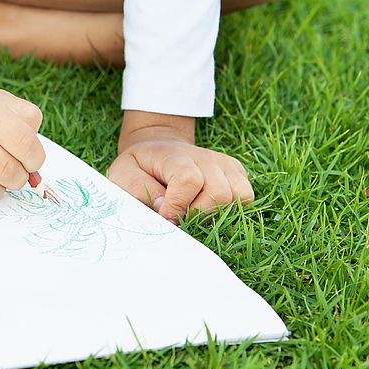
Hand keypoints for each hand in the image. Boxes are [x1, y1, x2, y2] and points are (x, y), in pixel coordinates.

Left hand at [108, 111, 253, 223]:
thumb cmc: (138, 167)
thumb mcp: (122, 174)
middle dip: (197, 215)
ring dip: (216, 213)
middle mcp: (205, 157)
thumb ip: (138, 190)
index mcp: (175, 156)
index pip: (189, 180)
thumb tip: (164, 210)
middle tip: (179, 218)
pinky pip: (247, 197)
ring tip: (194, 212)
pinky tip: (208, 208)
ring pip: (239, 196)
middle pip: (218, 193)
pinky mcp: (237, 173)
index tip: (165, 218)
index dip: (178, 206)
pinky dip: (231, 209)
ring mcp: (224, 164)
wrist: (157, 150)